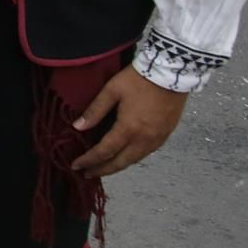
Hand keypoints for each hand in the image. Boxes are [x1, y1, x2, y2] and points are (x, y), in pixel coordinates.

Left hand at [70, 65, 188, 176]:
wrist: (171, 73)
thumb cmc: (139, 79)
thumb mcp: (111, 90)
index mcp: (128, 129)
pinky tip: (124, 156)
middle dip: (102, 170)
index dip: (89, 160)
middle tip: (88, 174)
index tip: (76, 166)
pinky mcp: (166, 134)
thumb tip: (78, 127)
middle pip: (120, 162)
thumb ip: (94, 110)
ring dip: (118, 166)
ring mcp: (157, 139)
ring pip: (135, 160)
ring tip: (103, 168)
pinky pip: (146, 153)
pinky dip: (132, 158)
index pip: (104, 152)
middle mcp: (144, 139)